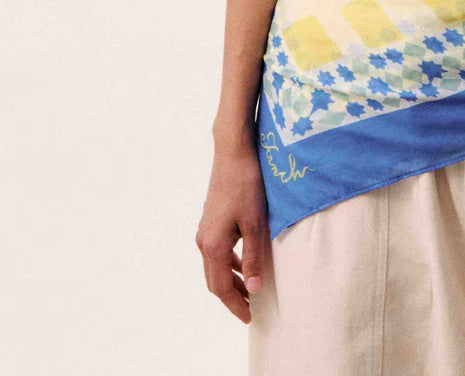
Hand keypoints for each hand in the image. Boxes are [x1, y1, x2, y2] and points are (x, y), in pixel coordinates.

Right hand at [195, 141, 268, 323]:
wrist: (233, 153)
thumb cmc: (247, 185)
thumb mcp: (255, 223)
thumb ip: (254, 257)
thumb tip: (255, 289)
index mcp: (213, 245)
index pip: (221, 288)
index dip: (235, 305)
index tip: (250, 318)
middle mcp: (203, 241)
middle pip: (215, 280)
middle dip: (232, 297)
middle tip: (250, 309)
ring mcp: (204, 230)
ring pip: (215, 266)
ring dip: (231, 280)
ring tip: (250, 290)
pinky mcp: (210, 220)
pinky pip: (217, 251)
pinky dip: (229, 263)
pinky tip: (244, 262)